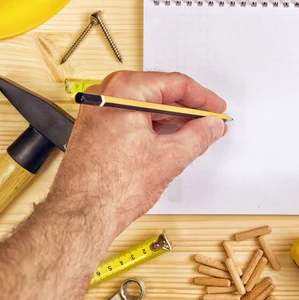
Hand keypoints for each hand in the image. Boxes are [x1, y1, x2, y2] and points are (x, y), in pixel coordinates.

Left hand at [49, 71, 227, 234]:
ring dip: (173, 120)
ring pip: (146, 107)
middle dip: (189, 109)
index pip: (175, 84)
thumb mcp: (170, 157)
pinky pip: (133, 120)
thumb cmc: (112, 187)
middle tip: (210, 121)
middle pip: (160, 93)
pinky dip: (155, 128)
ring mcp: (99, 113)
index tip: (217, 109)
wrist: (81, 215)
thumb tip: (212, 126)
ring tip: (196, 134)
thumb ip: (198, 136)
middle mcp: (107, 95)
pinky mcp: (97, 130)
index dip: (203, 98)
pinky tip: (172, 141)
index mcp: (125, 91)